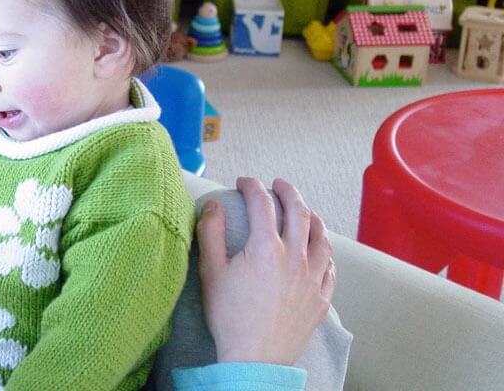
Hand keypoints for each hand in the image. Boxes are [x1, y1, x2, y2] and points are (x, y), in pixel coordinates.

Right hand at [197, 177, 334, 365]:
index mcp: (266, 248)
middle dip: (288, 191)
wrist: (254, 360)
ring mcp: (312, 279)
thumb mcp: (211, 272)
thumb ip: (211, 233)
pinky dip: (324, 252)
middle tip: (278, 185)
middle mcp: (295, 258)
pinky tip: (317, 251)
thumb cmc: (229, 317)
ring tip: (305, 211)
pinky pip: (330, 268)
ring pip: (322, 237)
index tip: (244, 182)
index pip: (262, 204)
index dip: (252, 187)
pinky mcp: (321, 299)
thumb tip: (212, 205)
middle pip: (299, 212)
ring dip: (313, 218)